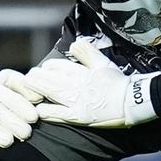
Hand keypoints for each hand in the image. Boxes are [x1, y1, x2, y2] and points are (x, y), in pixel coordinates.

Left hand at [23, 38, 157, 128]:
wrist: (130, 102)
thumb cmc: (117, 82)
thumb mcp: (102, 62)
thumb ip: (86, 52)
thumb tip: (74, 43)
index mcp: (79, 71)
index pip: (55, 66)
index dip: (46, 67)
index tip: (44, 69)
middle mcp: (73, 85)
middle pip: (46, 78)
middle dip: (35, 78)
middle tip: (30, 78)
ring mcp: (74, 101)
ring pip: (48, 93)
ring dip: (36, 91)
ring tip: (30, 90)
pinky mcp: (76, 116)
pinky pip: (56, 114)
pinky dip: (45, 111)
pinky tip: (38, 109)